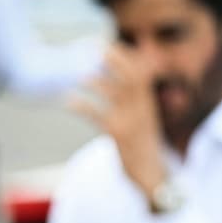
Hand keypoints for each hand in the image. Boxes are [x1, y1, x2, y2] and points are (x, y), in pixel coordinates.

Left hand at [70, 43, 165, 201]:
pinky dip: (82, 105)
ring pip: (115, 93)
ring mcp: (132, 122)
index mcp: (149, 106)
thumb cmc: (144, 149)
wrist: (153, 177)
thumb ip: (136, 104)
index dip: (127, 58)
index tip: (110, 44)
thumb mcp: (145, 123)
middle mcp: (143, 111)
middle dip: (115, 60)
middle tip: (96, 47)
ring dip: (97, 81)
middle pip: (131, 78)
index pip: (142, 75)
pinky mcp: (119, 135)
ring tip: (81, 77)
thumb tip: (120, 86)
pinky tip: (68, 100)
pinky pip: (98, 115)